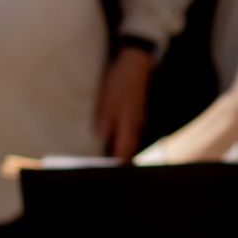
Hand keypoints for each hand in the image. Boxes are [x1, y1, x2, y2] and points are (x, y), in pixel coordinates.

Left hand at [94, 45, 152, 159]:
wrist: (135, 64)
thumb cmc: (121, 80)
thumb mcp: (109, 98)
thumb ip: (105, 118)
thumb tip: (100, 137)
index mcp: (129, 123)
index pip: (124, 151)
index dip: (116, 163)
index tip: (108, 173)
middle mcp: (135, 124)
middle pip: (129, 149)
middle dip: (121, 160)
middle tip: (110, 170)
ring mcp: (137, 118)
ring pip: (130, 141)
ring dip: (122, 150)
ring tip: (111, 159)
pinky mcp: (135, 112)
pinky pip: (130, 131)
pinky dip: (123, 139)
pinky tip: (115, 139)